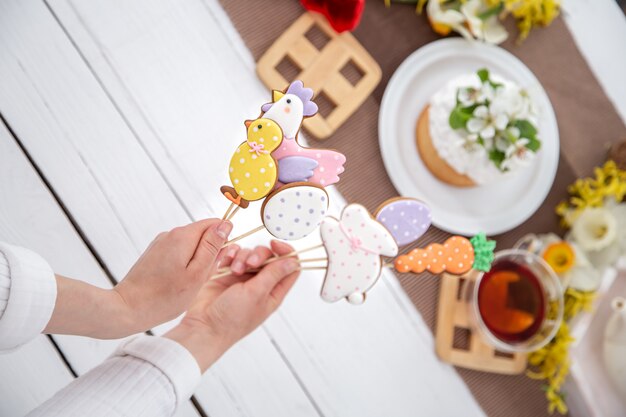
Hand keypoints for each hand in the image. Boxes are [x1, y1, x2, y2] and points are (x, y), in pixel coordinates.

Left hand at [45, 219, 232, 338]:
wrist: (127, 308)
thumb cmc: (164, 297)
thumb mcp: (197, 274)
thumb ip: (212, 247)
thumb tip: (224, 225)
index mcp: (183, 236)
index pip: (215, 223)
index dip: (223, 240)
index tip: (219, 262)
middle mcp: (171, 234)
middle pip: (203, 234)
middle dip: (210, 253)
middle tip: (202, 278)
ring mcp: (161, 243)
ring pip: (191, 245)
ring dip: (197, 261)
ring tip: (189, 283)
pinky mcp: (155, 253)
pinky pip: (179, 253)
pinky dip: (184, 265)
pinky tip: (178, 283)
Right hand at [164, 241, 299, 370]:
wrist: (204, 325)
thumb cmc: (232, 318)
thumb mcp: (257, 294)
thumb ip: (274, 274)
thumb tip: (293, 262)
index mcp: (274, 291)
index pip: (290, 267)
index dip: (286, 252)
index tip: (274, 245)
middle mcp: (261, 283)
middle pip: (269, 257)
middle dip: (259, 255)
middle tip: (249, 264)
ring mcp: (244, 278)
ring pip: (250, 254)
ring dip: (242, 257)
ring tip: (233, 271)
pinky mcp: (227, 273)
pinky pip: (233, 255)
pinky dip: (230, 254)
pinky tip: (225, 262)